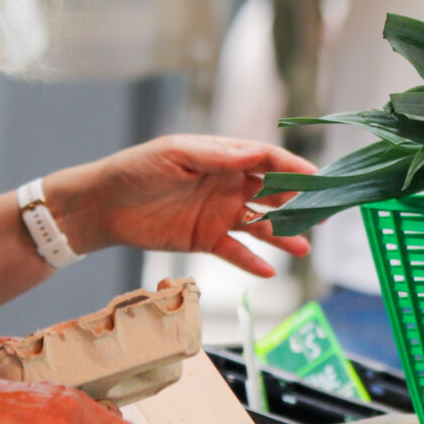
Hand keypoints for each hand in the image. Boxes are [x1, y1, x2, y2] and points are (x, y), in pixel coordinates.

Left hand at [46, 136, 317, 278]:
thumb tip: (257, 154)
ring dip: (283, 236)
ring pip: (260, 225)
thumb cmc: (135, 169)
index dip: (294, 168)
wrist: (101, 204)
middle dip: (299, 203)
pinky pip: (236, 252)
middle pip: (273, 194)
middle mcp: (228, 185)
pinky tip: (269, 270)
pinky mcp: (206, 239)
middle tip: (322, 214)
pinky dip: (252, 261)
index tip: (317, 178)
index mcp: (223, 158)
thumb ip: (218, 156)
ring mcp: (219, 214)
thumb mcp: (175, 153)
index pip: (268, 161)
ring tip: (303, 247)